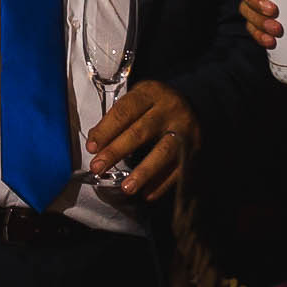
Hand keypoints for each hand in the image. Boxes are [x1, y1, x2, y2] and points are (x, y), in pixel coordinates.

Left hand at [85, 81, 197, 197]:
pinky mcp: (195, 147)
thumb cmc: (155, 105)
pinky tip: (147, 194)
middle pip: (140, 132)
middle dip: (116, 151)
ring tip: (127, 188)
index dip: (106, 130)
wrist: (192, 103)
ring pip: (163, 152)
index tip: (91, 148)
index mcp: (150, 93)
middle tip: (98, 168)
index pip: (124, 111)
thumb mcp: (136, 101)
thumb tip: (94, 142)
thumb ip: (116, 119)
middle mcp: (169, 109)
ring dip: (144, 172)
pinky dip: (163, 183)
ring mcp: (185, 128)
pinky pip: (179, 168)